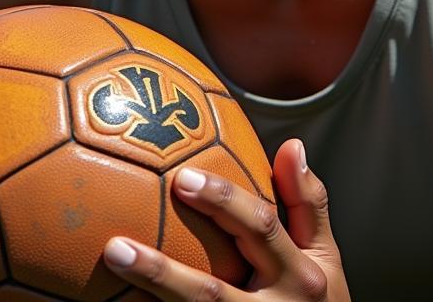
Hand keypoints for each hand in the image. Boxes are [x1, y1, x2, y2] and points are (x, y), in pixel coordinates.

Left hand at [103, 138, 349, 300]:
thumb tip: (291, 145)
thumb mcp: (326, 257)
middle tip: (115, 245)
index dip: (224, 203)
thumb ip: (308, 204)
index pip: (259, 230)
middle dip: (163, 275)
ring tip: (106, 276)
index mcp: (299, 276)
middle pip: (211, 296)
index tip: (183, 177)